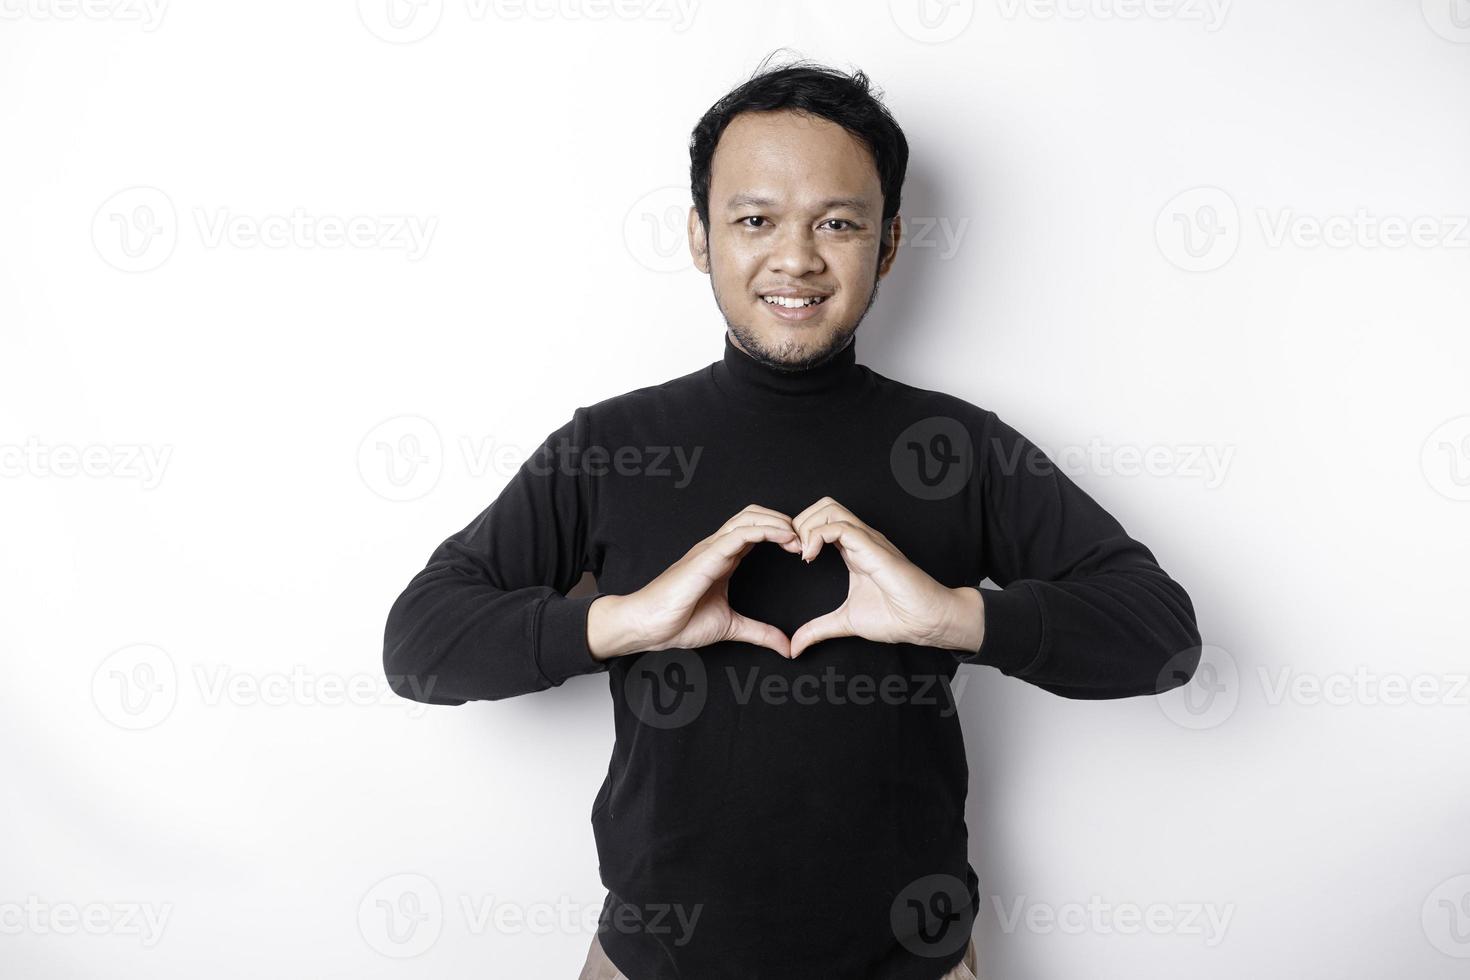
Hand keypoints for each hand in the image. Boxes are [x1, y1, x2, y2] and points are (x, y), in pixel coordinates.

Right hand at [588, 504, 801, 659]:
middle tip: (806, 539)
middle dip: (783, 520)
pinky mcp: (707, 556)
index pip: (755, 531)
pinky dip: (766, 531)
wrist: (649, 626)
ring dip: (778, 522)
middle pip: (754, 515)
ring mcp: (711, 548)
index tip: (803, 549)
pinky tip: (784, 539)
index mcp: (723, 559)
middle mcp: (718, 548)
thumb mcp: (730, 627)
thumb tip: (786, 646)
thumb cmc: (678, 622)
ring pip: (749, 518)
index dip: (781, 533)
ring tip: (799, 537)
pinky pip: (740, 534)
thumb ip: (759, 633)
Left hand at [787, 496, 983, 658]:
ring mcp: (867, 540)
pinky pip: (839, 527)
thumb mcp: (845, 622)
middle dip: (800, 522)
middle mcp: (860, 539)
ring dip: (806, 526)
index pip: (822, 521)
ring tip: (802, 554)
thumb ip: (818, 630)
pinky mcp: (872, 547)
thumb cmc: (896, 617)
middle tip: (793, 551)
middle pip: (823, 506)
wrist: (925, 621)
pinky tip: (810, 558)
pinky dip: (816, 536)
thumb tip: (795, 647)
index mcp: (853, 550)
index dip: (801, 533)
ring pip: (829, 509)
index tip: (792, 558)